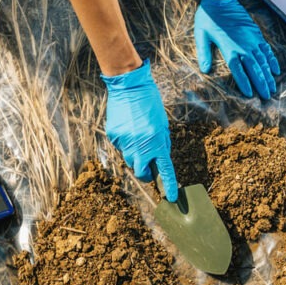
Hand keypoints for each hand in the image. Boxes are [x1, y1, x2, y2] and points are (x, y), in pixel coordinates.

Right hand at [101, 60, 178, 202]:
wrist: (128, 87)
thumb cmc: (149, 103)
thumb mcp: (162, 124)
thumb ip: (161, 143)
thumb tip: (159, 159)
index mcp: (156, 142)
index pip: (165, 170)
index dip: (169, 185)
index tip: (171, 197)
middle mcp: (140, 146)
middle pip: (142, 173)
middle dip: (146, 174)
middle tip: (148, 168)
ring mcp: (125, 142)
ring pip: (130, 160)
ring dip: (135, 155)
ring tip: (137, 137)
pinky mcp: (114, 137)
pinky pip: (120, 147)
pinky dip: (125, 142)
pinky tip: (127, 128)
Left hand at [194, 0, 280, 98]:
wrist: (222, 0)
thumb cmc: (208, 18)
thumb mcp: (201, 35)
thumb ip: (204, 53)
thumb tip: (205, 70)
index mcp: (229, 49)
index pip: (239, 70)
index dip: (245, 82)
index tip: (250, 94)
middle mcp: (243, 47)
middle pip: (254, 69)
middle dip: (261, 84)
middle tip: (266, 97)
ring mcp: (252, 41)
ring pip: (263, 61)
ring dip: (268, 75)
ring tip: (273, 88)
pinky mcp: (256, 35)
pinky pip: (266, 49)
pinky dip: (272, 60)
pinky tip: (275, 70)